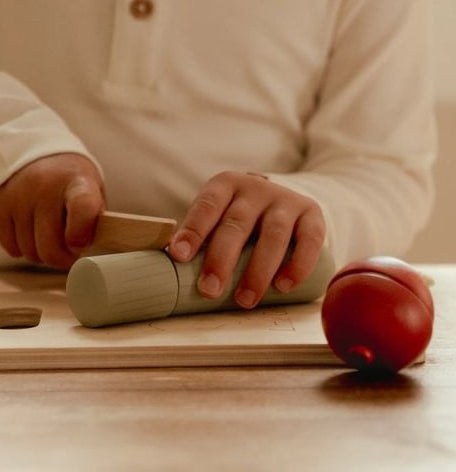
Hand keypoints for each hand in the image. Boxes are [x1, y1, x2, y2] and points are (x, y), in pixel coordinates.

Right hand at [0, 153, 104, 268]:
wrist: (31, 150)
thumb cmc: (68, 180)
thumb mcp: (91, 188)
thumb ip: (94, 219)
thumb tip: (85, 250)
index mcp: (76, 181)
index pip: (82, 208)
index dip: (81, 234)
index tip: (79, 244)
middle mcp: (43, 187)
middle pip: (51, 248)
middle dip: (62, 257)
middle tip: (68, 249)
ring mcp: (17, 197)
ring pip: (30, 253)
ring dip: (41, 252)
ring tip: (47, 233)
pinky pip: (12, 249)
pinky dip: (22, 247)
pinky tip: (28, 228)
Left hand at [167, 171, 324, 308]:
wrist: (286, 196)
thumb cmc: (240, 215)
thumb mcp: (220, 213)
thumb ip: (203, 234)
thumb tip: (172, 264)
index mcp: (225, 184)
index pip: (206, 206)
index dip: (193, 231)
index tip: (178, 256)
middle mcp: (255, 187)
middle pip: (237, 223)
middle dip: (222, 259)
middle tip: (209, 291)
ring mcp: (285, 199)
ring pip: (273, 234)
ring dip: (258, 270)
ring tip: (244, 300)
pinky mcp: (312, 214)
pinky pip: (309, 240)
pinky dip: (297, 265)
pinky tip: (283, 287)